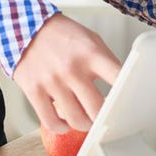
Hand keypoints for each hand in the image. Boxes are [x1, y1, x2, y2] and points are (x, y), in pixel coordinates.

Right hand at [12, 13, 121, 132]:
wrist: (26, 27)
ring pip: (76, 119)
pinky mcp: (34, 91)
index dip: (127, 95)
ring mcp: (52, 81)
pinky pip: (50, 122)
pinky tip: (65, 123)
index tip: (129, 104)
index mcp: (91, 54)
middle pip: (97, 108)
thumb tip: (121, 87)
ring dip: (85, 125)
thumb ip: (106, 62)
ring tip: (86, 121)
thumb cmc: (63, 36)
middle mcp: (72, 68)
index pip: (118, 79)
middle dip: (104, 118)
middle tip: (105, 118)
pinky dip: (61, 128)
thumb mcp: (91, 40)